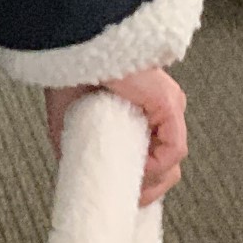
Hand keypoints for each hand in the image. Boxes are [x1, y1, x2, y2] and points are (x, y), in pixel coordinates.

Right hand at [44, 66, 187, 206]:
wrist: (70, 44)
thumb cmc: (69, 68)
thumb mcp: (69, 117)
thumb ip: (77, 144)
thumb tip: (77, 173)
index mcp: (141, 105)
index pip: (154, 151)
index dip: (142, 178)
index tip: (125, 195)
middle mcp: (161, 105)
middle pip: (168, 159)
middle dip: (149, 186)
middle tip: (127, 198)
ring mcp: (168, 103)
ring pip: (172, 158)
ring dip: (153, 182)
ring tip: (130, 190)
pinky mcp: (168, 103)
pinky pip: (173, 148)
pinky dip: (157, 168)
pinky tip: (138, 173)